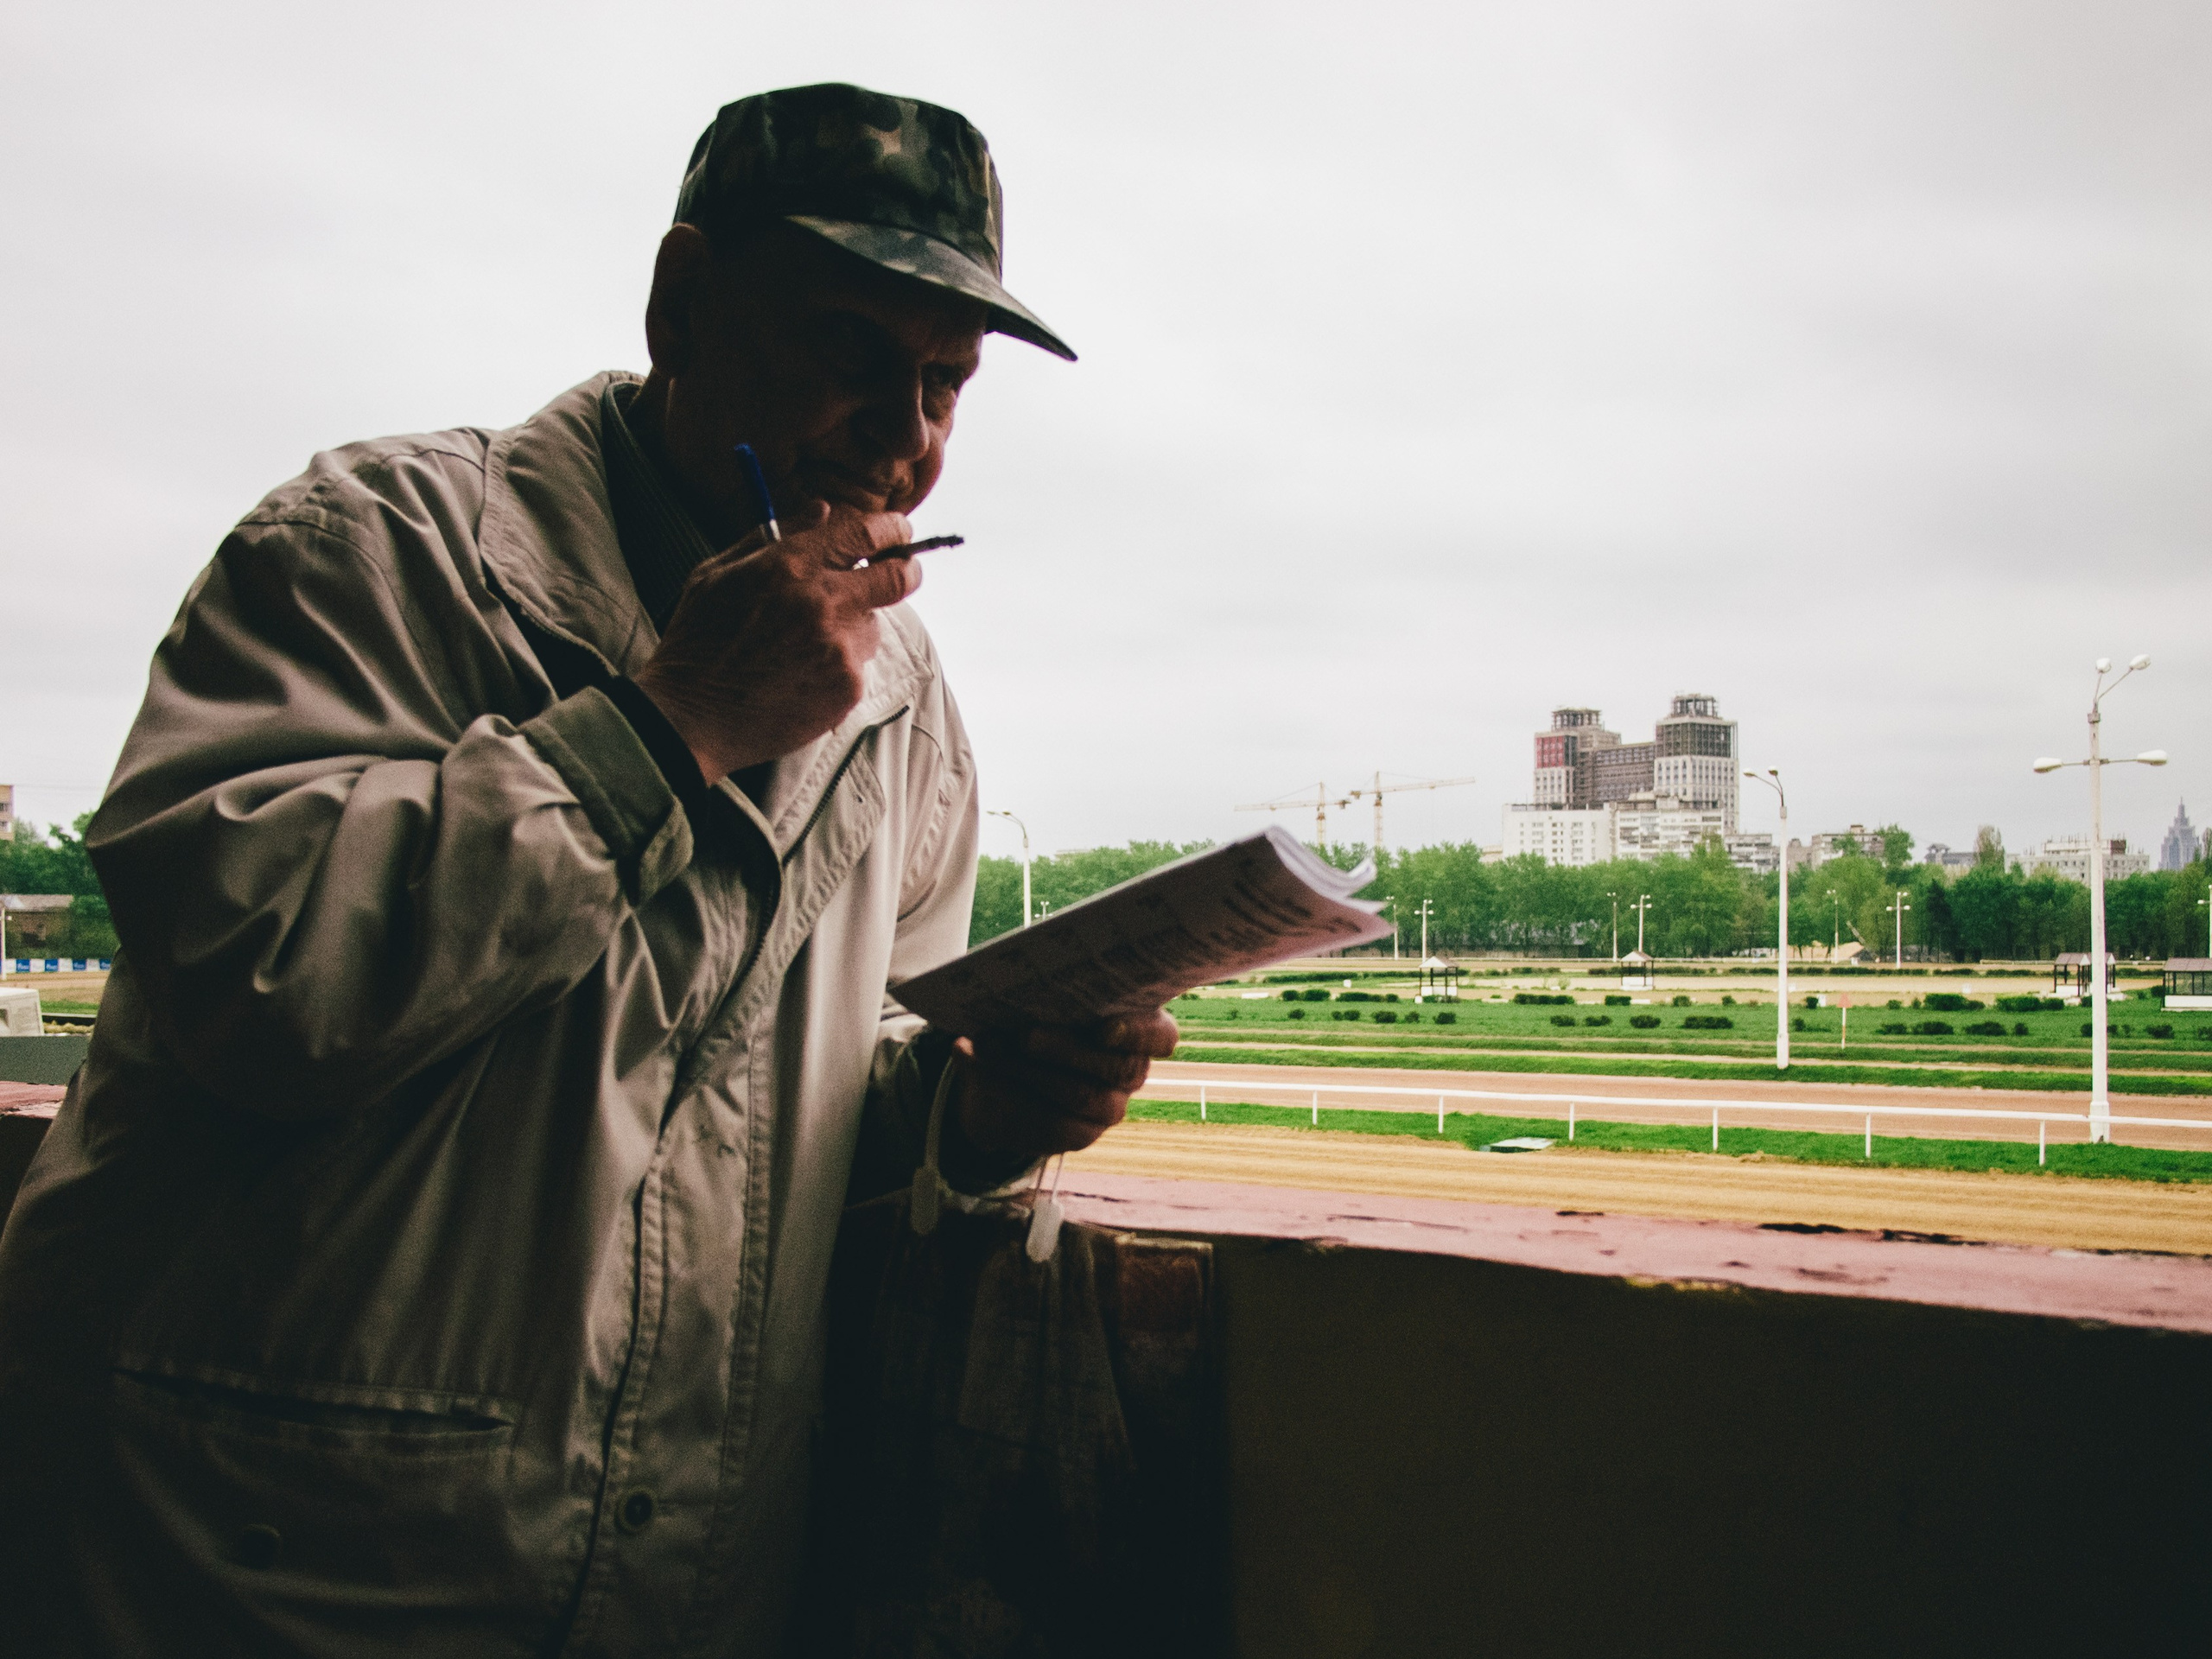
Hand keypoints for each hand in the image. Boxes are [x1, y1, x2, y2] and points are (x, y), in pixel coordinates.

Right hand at [632, 501, 920, 780]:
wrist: (690, 717)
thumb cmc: (698, 642)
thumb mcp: (717, 572)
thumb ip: (775, 535)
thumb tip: (823, 510)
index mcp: (790, 564)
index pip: (866, 532)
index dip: (892, 528)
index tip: (898, 531)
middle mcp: (822, 601)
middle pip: (898, 577)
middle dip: (905, 570)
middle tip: (901, 572)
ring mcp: (838, 647)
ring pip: (872, 625)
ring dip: (852, 628)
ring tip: (803, 646)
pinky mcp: (846, 687)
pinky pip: (858, 665)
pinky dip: (838, 667)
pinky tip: (799, 675)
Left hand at [953, 1012, 1179, 1162]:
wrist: (1012, 1072)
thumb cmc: (1042, 1015)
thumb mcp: (1048, 997)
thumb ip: (1044, 990)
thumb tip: (1007, 983)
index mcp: (1143, 1029)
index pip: (1161, 1036)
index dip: (1137, 1032)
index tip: (1102, 1028)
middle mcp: (1133, 1070)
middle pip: (1115, 1068)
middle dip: (1066, 1049)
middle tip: (1024, 1033)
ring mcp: (1110, 1106)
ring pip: (1078, 1095)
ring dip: (1028, 1070)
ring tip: (988, 1046)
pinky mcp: (1079, 1134)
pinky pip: (1048, 1123)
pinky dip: (1005, 1091)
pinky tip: (974, 1060)